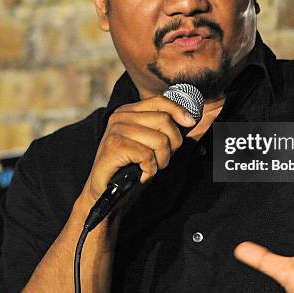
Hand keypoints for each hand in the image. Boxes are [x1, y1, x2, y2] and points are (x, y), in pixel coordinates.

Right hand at [81, 96, 196, 207]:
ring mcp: (116, 129)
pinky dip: (150, 170)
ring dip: (161, 161)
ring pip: (160, 140)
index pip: (159, 101)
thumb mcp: (147, 142)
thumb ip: (162, 128)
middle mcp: (121, 116)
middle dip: (172, 144)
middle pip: (164, 120)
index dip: (178, 111)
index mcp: (128, 111)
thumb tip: (190, 120)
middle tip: (161, 160)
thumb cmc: (128, 167)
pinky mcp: (114, 146)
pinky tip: (141, 174)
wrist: (103, 191)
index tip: (190, 123)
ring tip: (150, 168)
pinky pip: (148, 156)